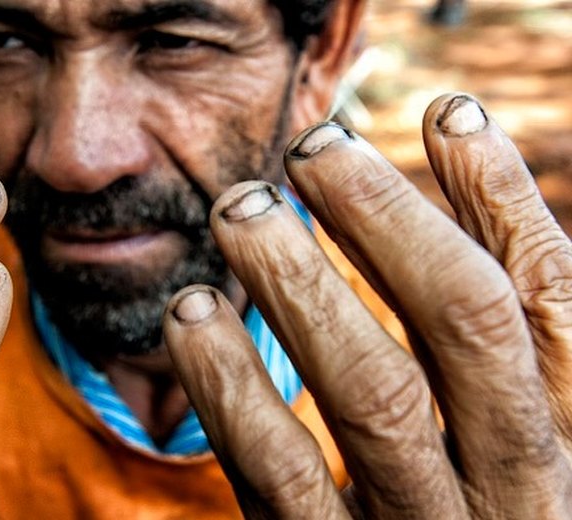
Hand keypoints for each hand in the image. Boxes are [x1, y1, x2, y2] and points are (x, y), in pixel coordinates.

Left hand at [164, 93, 571, 517]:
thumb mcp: (511, 442)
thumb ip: (493, 355)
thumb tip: (456, 214)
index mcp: (569, 441)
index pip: (550, 299)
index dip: (502, 196)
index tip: (446, 112)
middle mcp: (518, 489)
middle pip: (464, 324)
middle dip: (388, 219)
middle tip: (311, 146)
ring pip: (371, 392)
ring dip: (298, 284)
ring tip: (237, 208)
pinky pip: (282, 475)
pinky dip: (231, 386)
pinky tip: (193, 315)